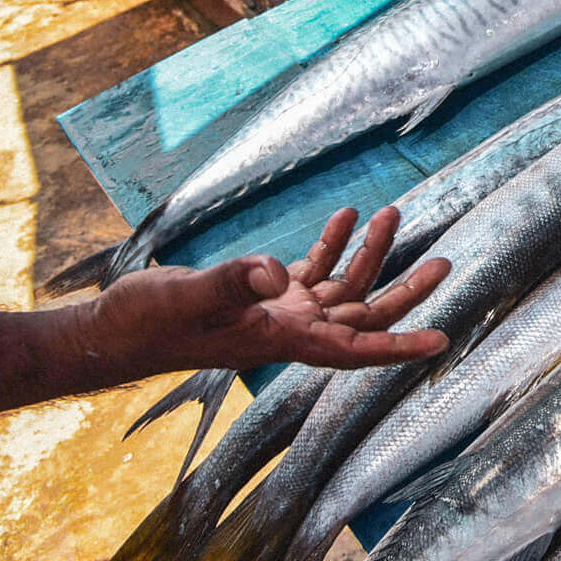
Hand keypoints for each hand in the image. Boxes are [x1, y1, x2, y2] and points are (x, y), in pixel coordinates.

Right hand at [84, 206, 450, 373]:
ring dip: (370, 253)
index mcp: (281, 340)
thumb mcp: (190, 295)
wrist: (113, 330)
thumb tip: (275, 272)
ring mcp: (277, 313)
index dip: (398, 348)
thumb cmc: (148, 321)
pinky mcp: (261, 296)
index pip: (353, 348)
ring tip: (393, 212)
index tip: (441, 341)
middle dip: (406, 291)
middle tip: (446, 262)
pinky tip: (345, 216)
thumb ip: (233, 281)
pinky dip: (331, 245)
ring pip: (343, 288)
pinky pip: (311, 272)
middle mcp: (288, 331)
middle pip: (364, 316)